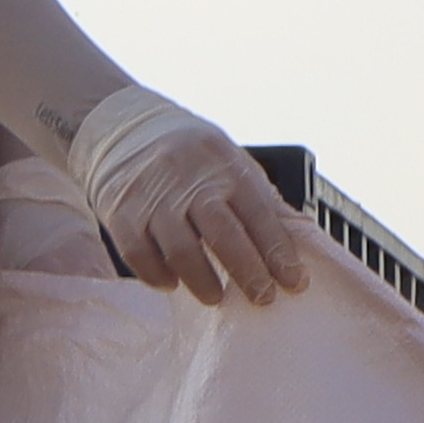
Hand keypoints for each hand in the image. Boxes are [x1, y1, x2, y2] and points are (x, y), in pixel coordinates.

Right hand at [64, 84, 307, 304]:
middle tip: (263, 298)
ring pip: (180, 249)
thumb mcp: (231, 163)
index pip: (258, 213)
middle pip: (223, 233)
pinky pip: (138, 253)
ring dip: (202, 281)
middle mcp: (188, 179)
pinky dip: (157, 275)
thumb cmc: (192, 154)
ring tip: (216, 297)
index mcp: (224, 165)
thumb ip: (262, 201)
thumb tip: (306, 240)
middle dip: (247, 271)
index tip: (294, 282)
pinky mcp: (118, 211)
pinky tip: (172, 283)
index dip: (278, 251)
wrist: (125, 124)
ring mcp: (151, 195)